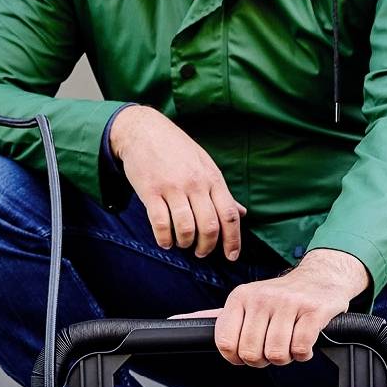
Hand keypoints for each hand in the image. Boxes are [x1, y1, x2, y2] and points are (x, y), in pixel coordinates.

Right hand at [110, 105, 246, 259]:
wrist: (144, 130)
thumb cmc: (177, 149)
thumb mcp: (205, 165)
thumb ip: (221, 192)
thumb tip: (242, 213)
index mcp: (212, 178)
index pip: (229, 215)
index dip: (233, 240)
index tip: (231, 256)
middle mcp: (195, 184)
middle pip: (209, 226)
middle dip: (207, 247)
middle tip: (201, 252)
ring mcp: (172, 187)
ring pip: (186, 228)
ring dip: (185, 243)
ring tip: (183, 244)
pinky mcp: (150, 191)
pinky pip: (160, 223)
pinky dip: (164, 238)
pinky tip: (165, 240)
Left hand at [168, 249, 369, 366]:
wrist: (322, 276)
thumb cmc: (280, 296)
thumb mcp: (245, 300)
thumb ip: (215, 316)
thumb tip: (176, 321)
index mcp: (240, 297)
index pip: (225, 343)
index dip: (237, 357)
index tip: (247, 352)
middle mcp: (261, 297)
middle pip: (251, 353)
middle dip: (263, 359)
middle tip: (271, 346)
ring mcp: (287, 303)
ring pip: (276, 354)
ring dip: (285, 357)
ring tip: (288, 342)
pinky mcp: (312, 310)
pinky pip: (301, 348)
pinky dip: (303, 353)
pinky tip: (303, 341)